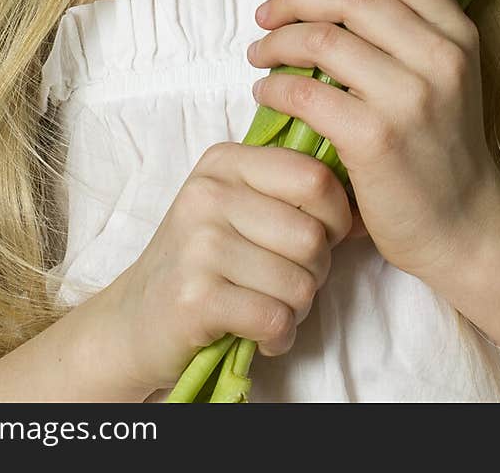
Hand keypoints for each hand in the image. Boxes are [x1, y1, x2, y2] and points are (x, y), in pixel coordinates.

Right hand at [89, 140, 352, 393]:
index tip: (321, 235)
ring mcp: (198, 245)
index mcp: (226, 162)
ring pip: (299, 283)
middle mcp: (208, 194)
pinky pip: (275, 319)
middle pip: (312, 236)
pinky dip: (278, 336)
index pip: (314, 177)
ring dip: (296, 308)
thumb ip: (288, 191)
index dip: (336, 215)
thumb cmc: (204, 260)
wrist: (136, 317)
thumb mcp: (238, 204)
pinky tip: (259, 332)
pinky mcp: (195, 297)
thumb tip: (363, 198)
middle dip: (316, 271)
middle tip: (289, 281)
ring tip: (269, 305)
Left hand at [246, 0, 499, 285]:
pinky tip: (266, 94)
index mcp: (457, 33)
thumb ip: (408, 32)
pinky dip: (274, 88)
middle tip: (267, 14)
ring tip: (259, 54)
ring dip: (276, 42)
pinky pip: (305, 94)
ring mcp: (409, 97)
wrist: (465, 228)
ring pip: (321, 39)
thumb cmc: (443, 149)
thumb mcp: (447, 76)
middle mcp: (439, 56)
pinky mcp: (376, 138)